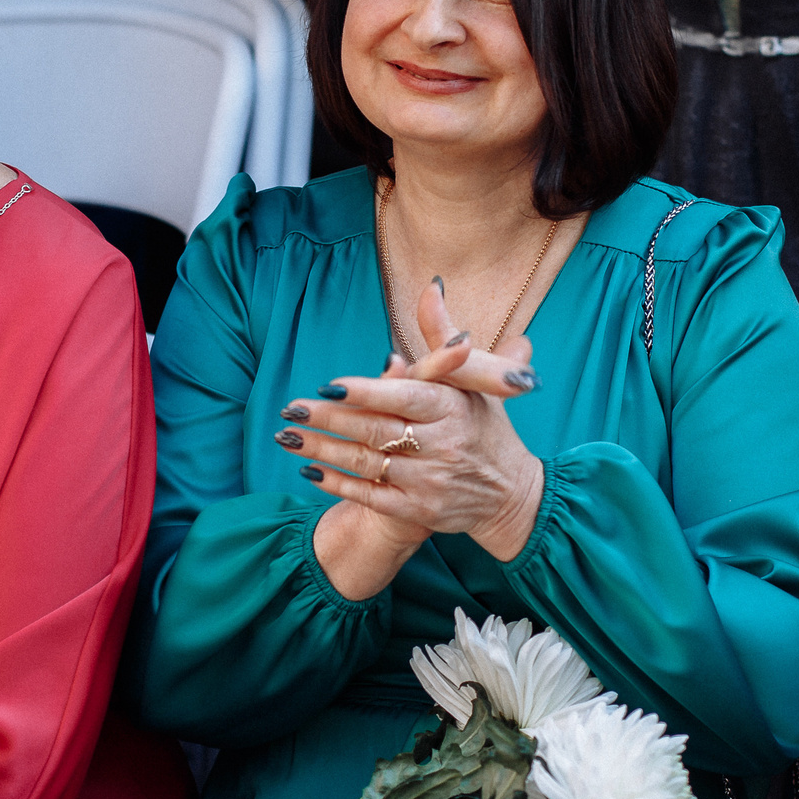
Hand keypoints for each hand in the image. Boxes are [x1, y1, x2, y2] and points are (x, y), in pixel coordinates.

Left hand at [283, 283, 545, 561]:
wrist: (511, 494)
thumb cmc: (484, 428)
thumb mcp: (472, 382)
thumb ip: (442, 339)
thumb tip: (432, 287)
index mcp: (454, 409)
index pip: (404, 397)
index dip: (366, 391)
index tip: (328, 384)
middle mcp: (443, 446)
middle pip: (375, 429)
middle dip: (329, 419)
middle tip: (291, 408)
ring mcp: (430, 481)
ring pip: (366, 463)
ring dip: (323, 451)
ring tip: (287, 437)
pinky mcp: (419, 511)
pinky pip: (371, 497)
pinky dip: (338, 485)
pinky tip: (310, 472)